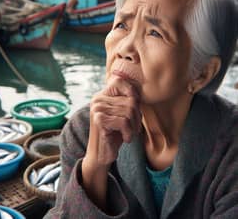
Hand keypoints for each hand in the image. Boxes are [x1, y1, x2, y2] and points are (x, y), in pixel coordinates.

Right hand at [81, 76, 140, 209]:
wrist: (101, 155)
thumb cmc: (115, 134)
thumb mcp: (122, 115)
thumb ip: (128, 101)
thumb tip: (140, 90)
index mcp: (101, 96)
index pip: (120, 81)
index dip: (132, 92)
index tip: (135, 109)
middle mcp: (97, 100)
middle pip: (130, 100)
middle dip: (137, 117)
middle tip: (134, 128)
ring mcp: (97, 109)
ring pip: (129, 111)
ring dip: (134, 126)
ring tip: (129, 133)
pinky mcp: (99, 121)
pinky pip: (124, 122)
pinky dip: (129, 133)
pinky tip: (125, 138)